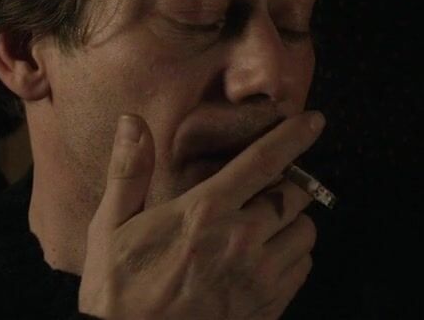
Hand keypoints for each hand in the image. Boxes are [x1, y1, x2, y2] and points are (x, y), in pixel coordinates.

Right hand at [78, 112, 324, 318]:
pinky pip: (302, 269)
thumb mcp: (110, 227)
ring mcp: (258, 278)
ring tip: (266, 226)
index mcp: (205, 212)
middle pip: (296, 195)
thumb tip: (131, 122)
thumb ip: (128, 172)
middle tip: (268, 188)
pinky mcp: (268, 308)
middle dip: (290, 184)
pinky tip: (266, 258)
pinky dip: (293, 257)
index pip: (263, 162)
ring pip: (305, 233)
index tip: (313, 121)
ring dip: (292, 223)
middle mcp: (240, 241)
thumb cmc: (117, 290)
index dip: (293, 137)